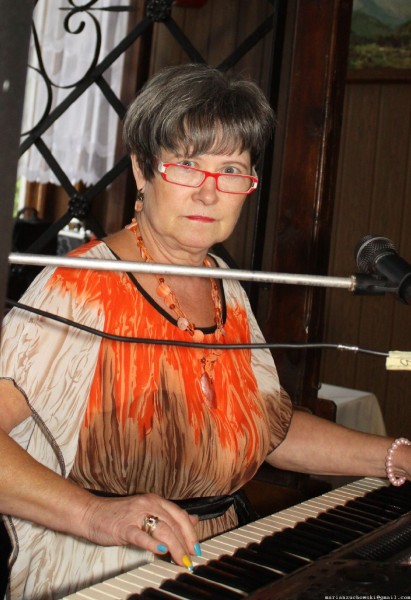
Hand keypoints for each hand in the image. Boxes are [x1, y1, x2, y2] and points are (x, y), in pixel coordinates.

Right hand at [80, 493, 199, 569]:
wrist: (92, 513)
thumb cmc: (118, 515)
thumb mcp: (147, 511)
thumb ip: (169, 516)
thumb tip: (193, 519)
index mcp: (155, 500)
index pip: (180, 515)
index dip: (191, 532)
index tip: (196, 548)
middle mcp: (148, 504)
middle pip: (174, 523)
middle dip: (186, 543)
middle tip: (191, 558)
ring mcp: (136, 515)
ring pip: (162, 530)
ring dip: (175, 547)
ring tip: (181, 559)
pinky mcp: (124, 527)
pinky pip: (141, 536)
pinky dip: (152, 543)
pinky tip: (161, 550)